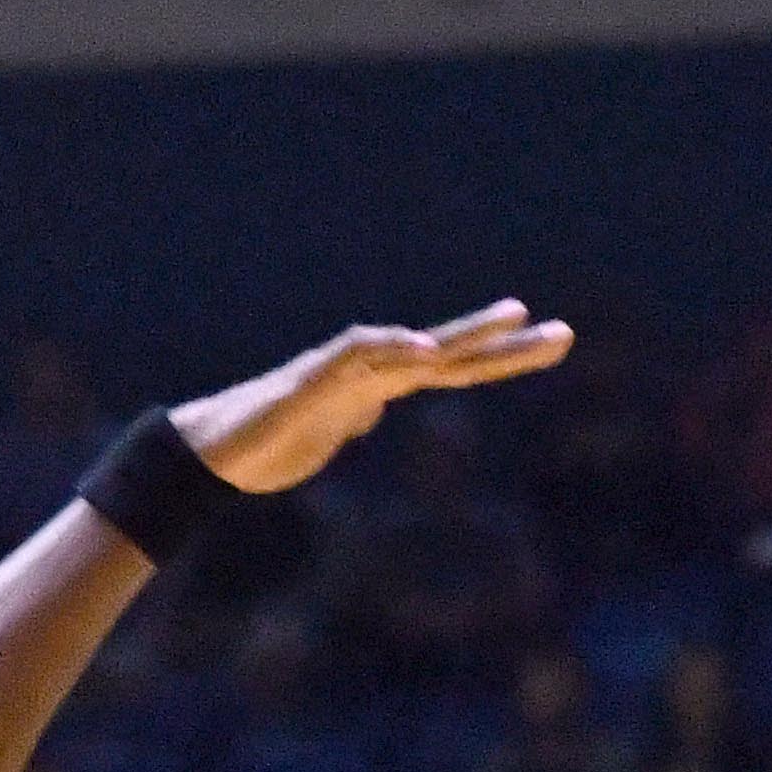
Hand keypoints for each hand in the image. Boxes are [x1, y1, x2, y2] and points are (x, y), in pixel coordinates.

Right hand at [172, 302, 576, 494]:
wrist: (207, 452)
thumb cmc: (260, 442)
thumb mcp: (322, 436)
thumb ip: (353, 417)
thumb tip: (373, 409)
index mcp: (376, 391)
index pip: (450, 369)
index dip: (499, 357)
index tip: (547, 343)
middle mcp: (367, 375)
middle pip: (448, 354)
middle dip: (505, 343)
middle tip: (564, 334)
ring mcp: (339, 377)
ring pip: (411, 347)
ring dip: (463, 336)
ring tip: (513, 319)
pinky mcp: (308, 384)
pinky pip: (356, 358)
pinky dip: (392, 350)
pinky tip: (426, 354)